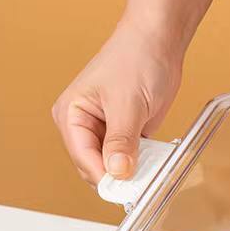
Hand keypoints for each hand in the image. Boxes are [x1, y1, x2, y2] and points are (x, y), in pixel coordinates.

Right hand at [52, 19, 183, 184]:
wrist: (158, 41)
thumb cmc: (136, 59)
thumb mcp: (128, 104)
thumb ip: (121, 141)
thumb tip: (117, 172)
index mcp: (71, 114)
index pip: (82, 158)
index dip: (104, 176)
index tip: (127, 189)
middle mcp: (83, 125)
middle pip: (95, 168)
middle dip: (117, 177)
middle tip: (142, 182)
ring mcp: (104, 131)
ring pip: (113, 168)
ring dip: (131, 173)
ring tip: (150, 167)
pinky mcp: (124, 134)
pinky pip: (130, 160)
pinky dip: (141, 165)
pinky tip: (154, 162)